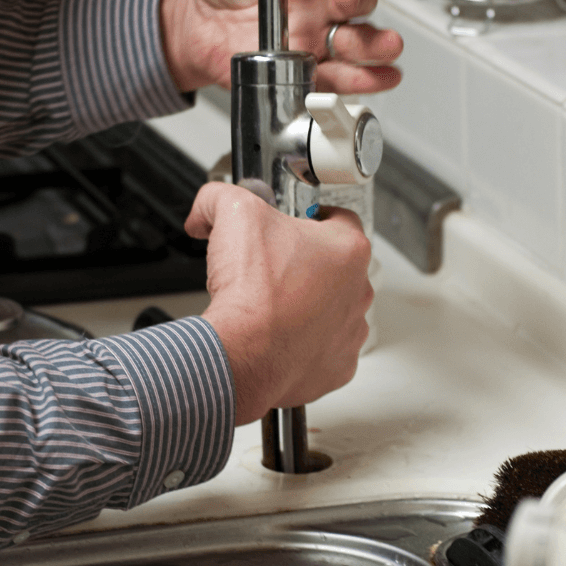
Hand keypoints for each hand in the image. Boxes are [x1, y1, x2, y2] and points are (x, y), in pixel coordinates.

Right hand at [184, 182, 372, 424]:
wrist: (242, 354)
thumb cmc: (252, 293)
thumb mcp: (232, 214)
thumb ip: (220, 198)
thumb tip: (208, 206)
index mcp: (347, 250)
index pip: (340, 219)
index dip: (311, 217)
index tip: (294, 225)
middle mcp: (358, 291)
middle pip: (336, 267)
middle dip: (306, 264)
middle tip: (273, 267)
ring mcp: (350, 332)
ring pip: (333, 309)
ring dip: (309, 305)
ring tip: (273, 305)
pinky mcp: (337, 367)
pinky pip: (324, 349)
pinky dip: (304, 344)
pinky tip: (278, 336)